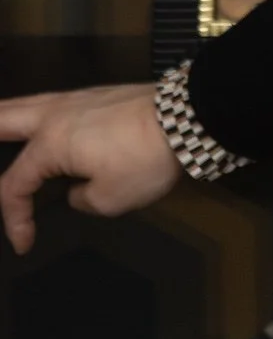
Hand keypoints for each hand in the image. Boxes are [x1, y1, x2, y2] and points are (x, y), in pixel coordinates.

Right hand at [0, 87, 182, 255]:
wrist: (187, 116)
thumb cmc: (145, 158)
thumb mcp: (110, 198)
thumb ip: (81, 199)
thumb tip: (77, 189)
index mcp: (49, 143)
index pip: (13, 185)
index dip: (13, 219)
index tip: (24, 243)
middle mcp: (53, 114)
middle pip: (1, 119)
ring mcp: (75, 98)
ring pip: (22, 104)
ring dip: (5, 121)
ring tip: (1, 134)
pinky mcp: (96, 95)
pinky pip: (48, 104)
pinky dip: (32, 116)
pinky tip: (39, 127)